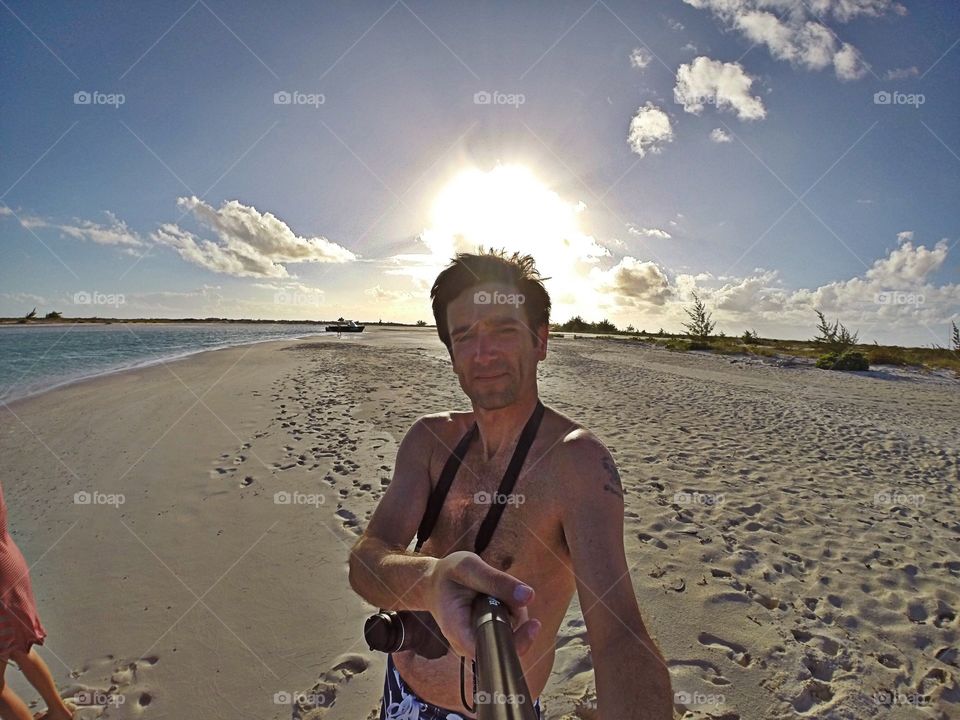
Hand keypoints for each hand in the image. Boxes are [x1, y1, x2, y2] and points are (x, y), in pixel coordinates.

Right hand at [426, 551, 541, 658]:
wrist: (435, 583)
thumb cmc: (448, 575)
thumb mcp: (468, 567)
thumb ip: (496, 581)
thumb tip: (529, 596)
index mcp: (459, 631)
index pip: (492, 651)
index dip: (516, 642)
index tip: (533, 624)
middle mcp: (470, 644)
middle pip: (507, 643)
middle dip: (517, 617)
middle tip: (508, 591)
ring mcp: (480, 642)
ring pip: (512, 634)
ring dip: (515, 611)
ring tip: (497, 590)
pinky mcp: (488, 636)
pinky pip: (509, 629)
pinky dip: (511, 611)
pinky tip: (499, 597)